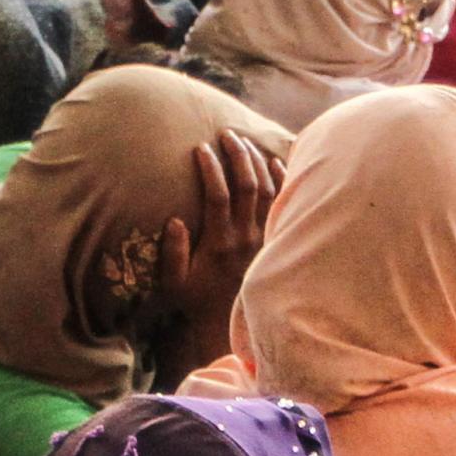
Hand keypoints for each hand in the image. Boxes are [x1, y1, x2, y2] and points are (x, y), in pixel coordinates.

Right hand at [151, 131, 278, 339]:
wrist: (230, 321)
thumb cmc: (197, 299)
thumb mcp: (173, 282)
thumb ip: (172, 252)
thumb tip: (174, 220)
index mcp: (219, 243)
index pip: (218, 196)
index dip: (211, 169)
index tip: (201, 148)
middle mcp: (245, 236)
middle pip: (247, 186)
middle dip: (237, 156)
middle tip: (227, 134)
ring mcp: (264, 236)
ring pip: (267, 190)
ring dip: (256, 162)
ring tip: (244, 141)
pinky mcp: (275, 237)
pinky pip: (283, 202)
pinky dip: (281, 179)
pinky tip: (274, 159)